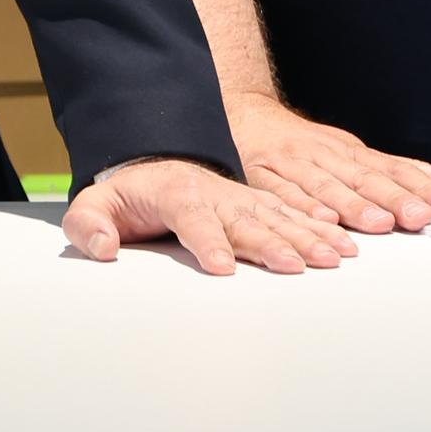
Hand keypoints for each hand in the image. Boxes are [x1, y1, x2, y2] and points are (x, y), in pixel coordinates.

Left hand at [62, 154, 355, 276]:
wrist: (154, 164)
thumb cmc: (126, 194)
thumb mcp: (95, 204)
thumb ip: (89, 224)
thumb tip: (103, 247)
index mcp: (176, 193)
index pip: (193, 218)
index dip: (208, 242)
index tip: (222, 267)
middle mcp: (215, 194)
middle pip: (246, 220)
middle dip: (272, 244)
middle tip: (294, 266)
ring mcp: (240, 198)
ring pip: (278, 218)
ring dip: (306, 238)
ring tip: (331, 258)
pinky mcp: (257, 206)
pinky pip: (292, 216)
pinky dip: (318, 231)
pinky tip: (341, 247)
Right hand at [222, 96, 430, 235]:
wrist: (246, 116)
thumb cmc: (308, 145)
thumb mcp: (356, 153)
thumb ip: (404, 173)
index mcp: (351, 151)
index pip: (394, 169)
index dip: (422, 186)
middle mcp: (327, 155)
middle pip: (365, 178)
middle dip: (395, 198)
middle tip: (420, 216)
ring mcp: (295, 165)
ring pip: (329, 187)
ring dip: (354, 206)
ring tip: (379, 223)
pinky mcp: (265, 177)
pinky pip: (286, 194)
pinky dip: (304, 207)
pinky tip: (322, 219)